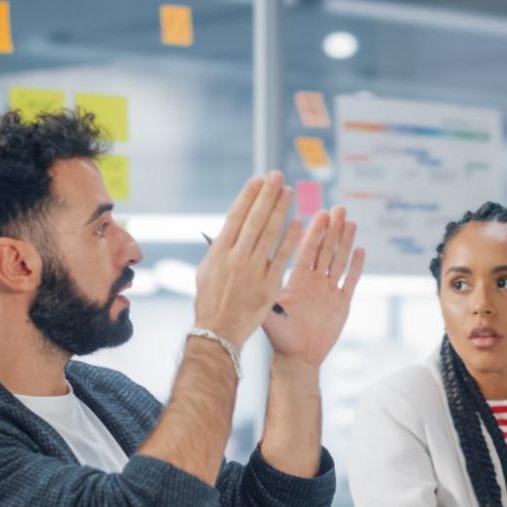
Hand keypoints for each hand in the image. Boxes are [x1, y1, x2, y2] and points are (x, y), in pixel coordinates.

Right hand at [195, 173, 300, 346]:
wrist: (219, 330)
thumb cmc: (211, 300)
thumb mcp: (207, 270)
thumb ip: (221, 248)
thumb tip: (231, 228)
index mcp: (219, 251)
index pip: (236, 216)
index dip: (249, 196)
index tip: (258, 180)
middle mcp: (236, 257)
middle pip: (254, 219)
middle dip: (267, 195)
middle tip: (277, 176)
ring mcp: (253, 270)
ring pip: (270, 233)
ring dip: (281, 210)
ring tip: (289, 191)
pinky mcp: (269, 284)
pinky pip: (282, 257)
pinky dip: (290, 239)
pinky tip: (298, 222)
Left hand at [262, 205, 364, 366]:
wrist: (297, 358)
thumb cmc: (280, 336)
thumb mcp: (270, 311)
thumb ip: (263, 291)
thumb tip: (247, 271)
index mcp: (297, 280)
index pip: (306, 250)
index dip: (313, 232)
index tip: (319, 212)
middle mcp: (314, 282)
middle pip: (325, 250)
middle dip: (332, 229)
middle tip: (338, 208)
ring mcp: (329, 291)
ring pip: (339, 261)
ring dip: (345, 241)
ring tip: (350, 221)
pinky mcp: (342, 303)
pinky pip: (350, 281)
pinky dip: (356, 266)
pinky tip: (360, 249)